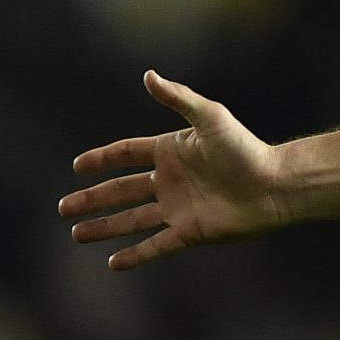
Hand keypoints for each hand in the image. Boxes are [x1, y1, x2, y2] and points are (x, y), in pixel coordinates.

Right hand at [60, 70, 290, 270]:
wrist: (276, 185)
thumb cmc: (247, 148)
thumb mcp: (210, 118)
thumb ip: (178, 98)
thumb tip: (147, 75)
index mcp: (173, 152)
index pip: (128, 154)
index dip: (103, 159)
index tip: (77, 166)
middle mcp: (172, 180)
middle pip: (122, 190)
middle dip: (92, 199)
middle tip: (63, 207)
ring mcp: (179, 208)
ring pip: (132, 220)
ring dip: (104, 227)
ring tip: (76, 234)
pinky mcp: (190, 232)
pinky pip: (156, 246)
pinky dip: (135, 256)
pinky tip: (112, 264)